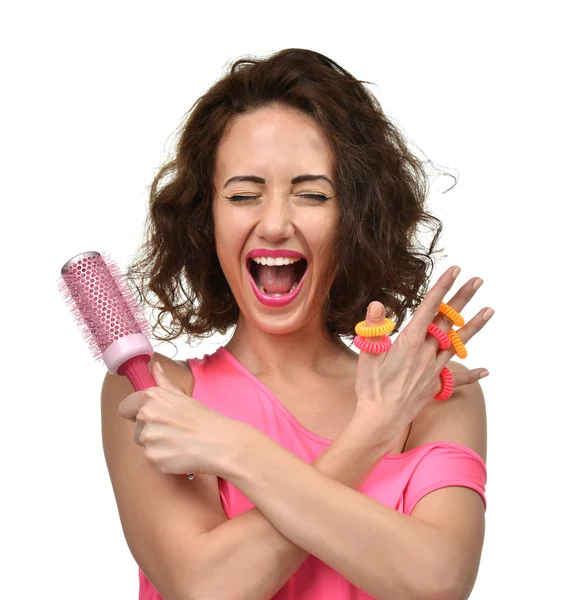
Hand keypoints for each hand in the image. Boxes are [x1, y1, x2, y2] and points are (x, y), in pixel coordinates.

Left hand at [118, 361, 240, 476]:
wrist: (218, 442)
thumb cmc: (202, 418)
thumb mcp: (182, 396)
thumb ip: (163, 382)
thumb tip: (155, 366)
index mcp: (151, 397)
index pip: (125, 407)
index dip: (135, 413)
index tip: (152, 416)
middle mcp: (146, 415)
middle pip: (136, 427)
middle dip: (150, 429)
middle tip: (173, 429)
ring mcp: (148, 437)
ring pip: (143, 443)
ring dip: (156, 444)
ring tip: (177, 441)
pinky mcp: (152, 457)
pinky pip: (151, 457)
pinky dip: (163, 458)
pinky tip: (178, 452)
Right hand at [354, 266, 491, 449]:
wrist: (380, 419)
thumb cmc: (371, 387)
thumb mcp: (367, 354)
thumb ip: (374, 328)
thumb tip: (377, 304)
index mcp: (410, 342)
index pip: (429, 308)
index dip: (442, 288)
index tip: (454, 271)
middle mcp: (427, 352)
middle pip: (448, 320)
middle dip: (463, 298)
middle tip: (478, 280)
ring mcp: (434, 368)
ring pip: (458, 343)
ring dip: (474, 325)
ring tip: (490, 310)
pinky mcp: (435, 384)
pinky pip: (458, 379)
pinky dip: (472, 374)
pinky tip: (486, 371)